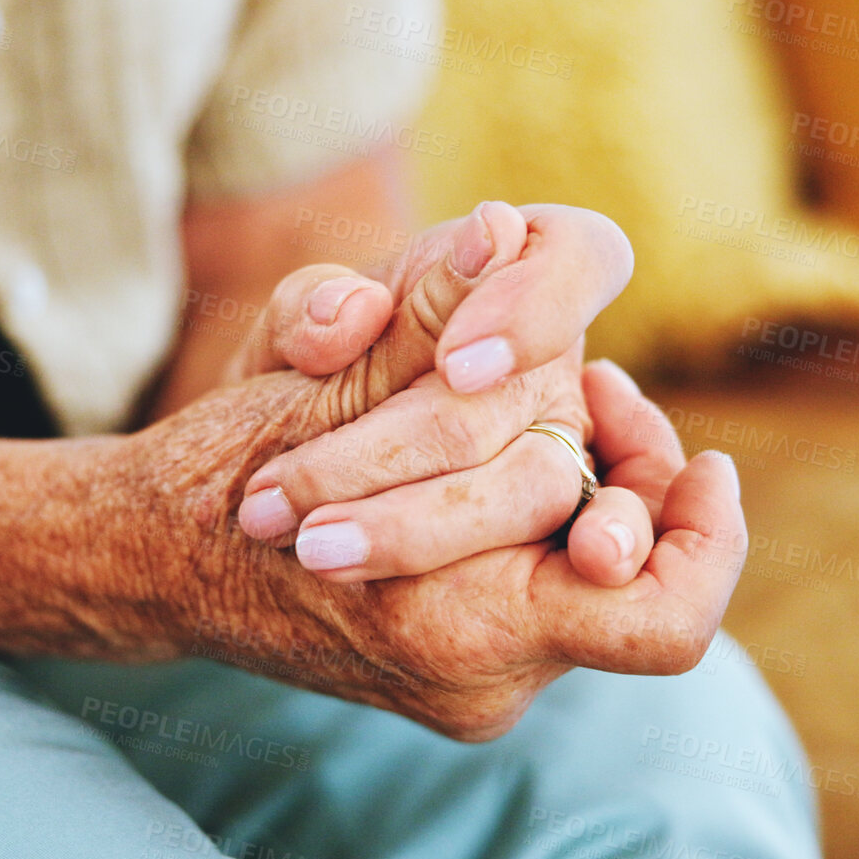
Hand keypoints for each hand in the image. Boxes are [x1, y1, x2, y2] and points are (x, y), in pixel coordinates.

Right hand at [114, 256, 746, 739]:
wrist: (156, 564)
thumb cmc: (226, 467)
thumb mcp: (318, 375)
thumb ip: (422, 309)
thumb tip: (503, 228)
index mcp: (457, 625)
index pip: (662, 617)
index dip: (707, 537)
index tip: (712, 460)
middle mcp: (479, 679)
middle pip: (630, 570)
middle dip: (631, 468)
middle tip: (608, 388)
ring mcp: (469, 686)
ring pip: (594, 581)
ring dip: (590, 486)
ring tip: (564, 403)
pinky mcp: (461, 672)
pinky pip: (550, 592)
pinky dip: (545, 518)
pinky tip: (512, 450)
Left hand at [219, 201, 635, 583]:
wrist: (277, 477)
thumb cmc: (296, 380)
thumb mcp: (284, 335)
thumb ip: (311, 309)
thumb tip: (353, 313)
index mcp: (510, 274)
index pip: (582, 256)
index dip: (536, 307)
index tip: (457, 365)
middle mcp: (555, 370)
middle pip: (532, 402)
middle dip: (404, 451)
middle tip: (289, 495)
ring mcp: (564, 458)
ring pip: (537, 492)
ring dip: (416, 528)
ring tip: (311, 548)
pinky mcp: (546, 546)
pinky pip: (547, 571)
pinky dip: (475, 581)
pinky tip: (402, 601)